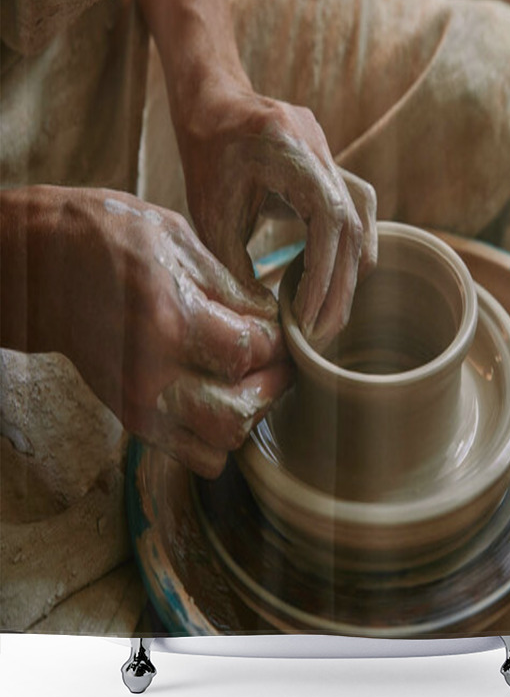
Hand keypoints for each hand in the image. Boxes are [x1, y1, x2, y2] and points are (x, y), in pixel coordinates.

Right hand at [0, 186, 291, 478]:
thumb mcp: (180, 239)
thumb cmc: (112, 241)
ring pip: (224, 441)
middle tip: (275, 360)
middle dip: (272, 383)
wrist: (44, 269)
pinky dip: (219, 440)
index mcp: (170, 318)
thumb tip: (274, 320)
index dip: (277, 341)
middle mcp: (154, 372)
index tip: (276, 330)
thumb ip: (233, 286)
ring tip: (249, 381)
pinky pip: (197, 458)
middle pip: (244, 410)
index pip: (253, 350)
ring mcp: (140, 402)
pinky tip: (220, 402)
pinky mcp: (133, 418)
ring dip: (249, 414)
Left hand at [174, 74, 377, 350]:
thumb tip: (270, 318)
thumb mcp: (212, 217)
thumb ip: (238, 266)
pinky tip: (332, 279)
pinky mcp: (337, 167)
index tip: (310, 319)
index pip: (329, 221)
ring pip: (363, 223)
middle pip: (353, 228)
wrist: (215, 105)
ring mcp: (334, 155)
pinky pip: (358, 214)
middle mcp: (321, 147)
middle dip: (341, 287)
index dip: (325, 275)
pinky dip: (349, 251)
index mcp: (290, 149)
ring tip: (329, 315)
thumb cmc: (207, 158)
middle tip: (324, 334)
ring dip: (351, 273)